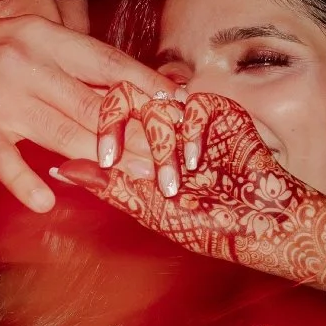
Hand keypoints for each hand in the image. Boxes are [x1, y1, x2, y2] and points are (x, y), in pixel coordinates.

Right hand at [0, 16, 165, 211]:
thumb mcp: (19, 44)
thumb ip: (64, 65)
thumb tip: (116, 87)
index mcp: (43, 38)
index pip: (107, 62)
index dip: (148, 88)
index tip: (182, 111)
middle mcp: (27, 63)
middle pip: (95, 104)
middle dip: (139, 138)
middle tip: (171, 167)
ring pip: (62, 131)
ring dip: (103, 162)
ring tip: (137, 186)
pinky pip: (4, 159)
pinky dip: (24, 180)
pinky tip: (44, 201)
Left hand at [54, 84, 325, 287]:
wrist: (265, 224)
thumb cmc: (207, 226)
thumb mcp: (149, 209)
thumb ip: (107, 186)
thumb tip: (60, 170)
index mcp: (139, 149)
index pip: (104, 118)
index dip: (99, 131)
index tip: (103, 158)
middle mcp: (162, 128)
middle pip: (127, 99)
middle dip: (126, 130)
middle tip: (132, 159)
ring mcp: (191, 118)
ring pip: (159, 101)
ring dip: (162, 141)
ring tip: (177, 177)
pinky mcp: (222, 112)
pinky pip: (194, 105)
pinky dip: (191, 134)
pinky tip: (196, 162)